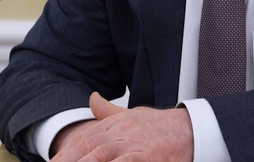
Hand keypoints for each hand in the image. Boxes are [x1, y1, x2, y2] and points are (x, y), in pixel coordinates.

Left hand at [50, 92, 193, 161]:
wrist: (189, 129)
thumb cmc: (159, 126)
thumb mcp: (130, 114)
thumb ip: (107, 110)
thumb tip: (92, 99)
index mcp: (113, 127)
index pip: (82, 141)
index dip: (64, 154)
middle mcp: (118, 136)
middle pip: (86, 150)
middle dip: (68, 161)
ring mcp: (131, 147)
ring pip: (99, 156)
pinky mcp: (145, 158)